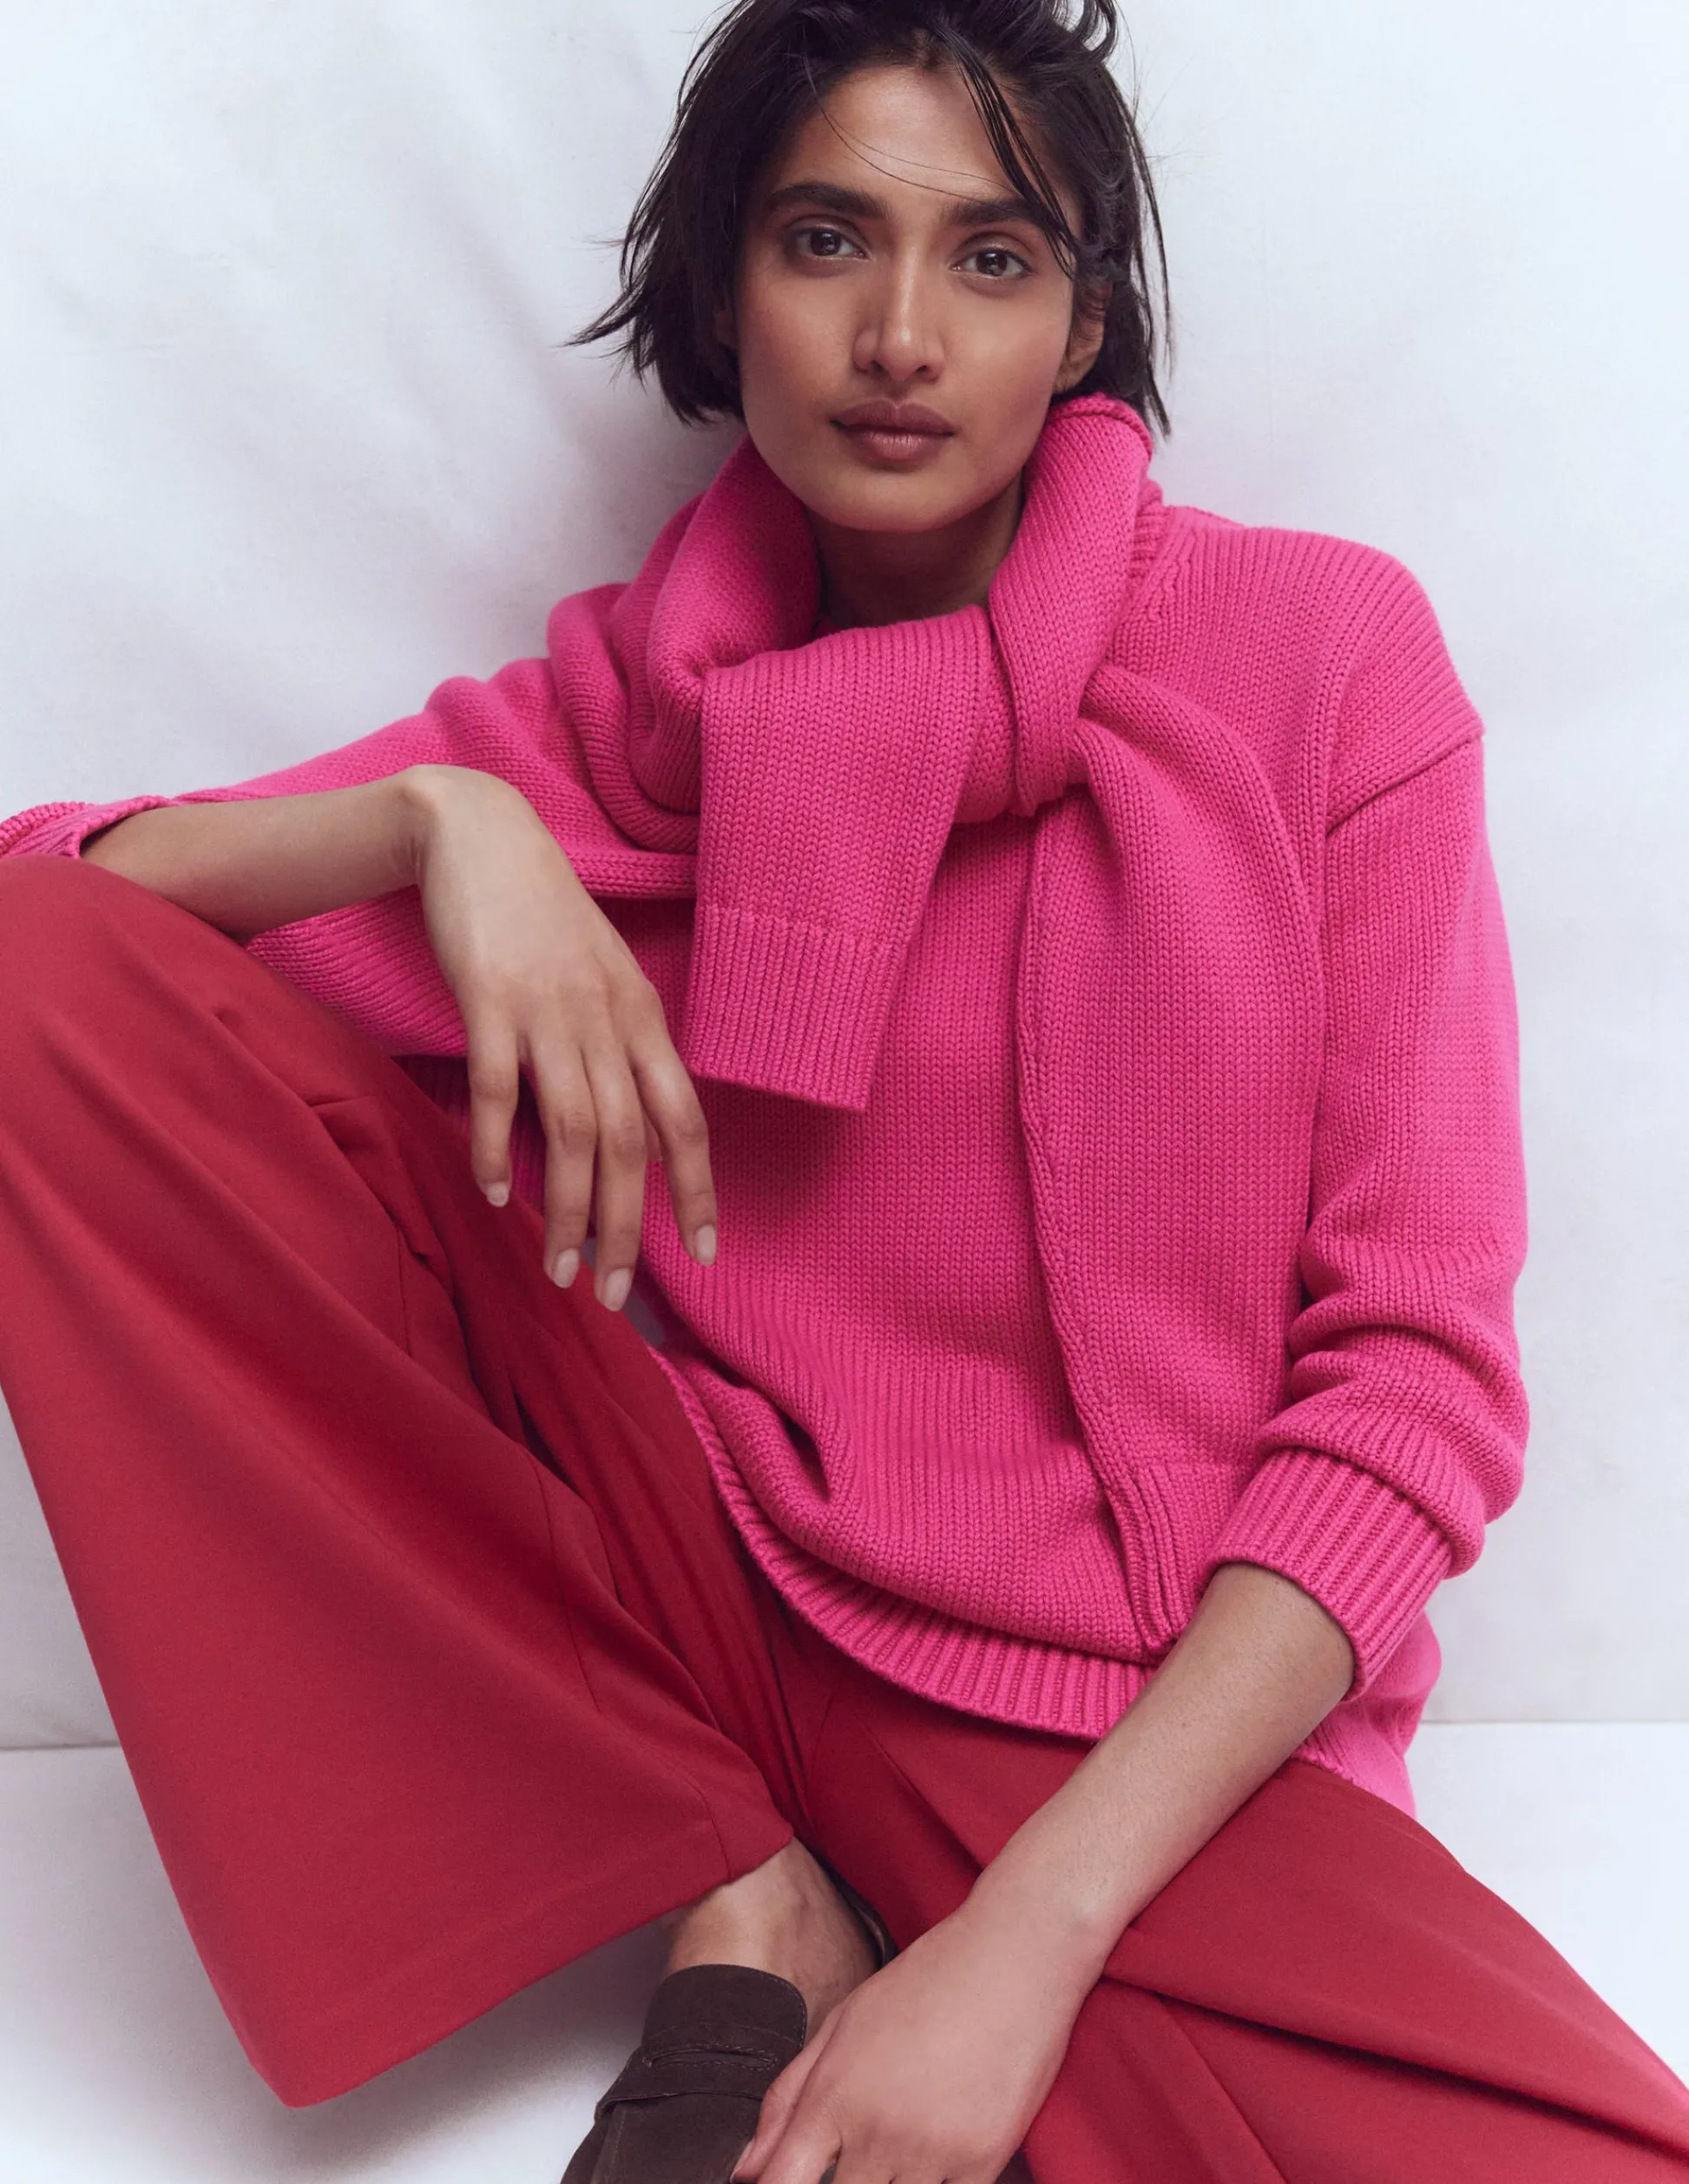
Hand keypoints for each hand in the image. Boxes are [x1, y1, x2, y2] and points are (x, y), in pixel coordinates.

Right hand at [402, 764, 716, 1305]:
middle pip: (630, 1142)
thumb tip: (645, 1141)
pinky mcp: (489, 999)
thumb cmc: (542, 917)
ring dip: (567, 1209)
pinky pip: (499, 1089)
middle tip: (612, 1296)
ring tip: (559, 1269)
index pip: (685, 1119)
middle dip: (627, 1228)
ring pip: (573, 1130)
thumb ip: (625, 1055)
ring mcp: (548, 1009)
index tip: (704, 1255)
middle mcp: (606, 1019)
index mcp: (642, 1017)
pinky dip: (498, 1147)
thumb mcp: (603, 981)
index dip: (697, 1190)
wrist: (478, 833)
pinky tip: (494, 1191)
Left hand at [730, 1894, 1089, 2183]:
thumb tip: (746, 2168)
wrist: (1012, 1957)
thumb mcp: (842, 2025)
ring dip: (897, 2183)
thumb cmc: (925, 1983)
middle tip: (862, 2155)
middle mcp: (876, 2129)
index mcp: (834, 2094)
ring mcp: (931, 2150)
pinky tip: (942, 2152)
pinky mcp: (984, 2160)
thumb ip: (787, 2100)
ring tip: (908, 2138)